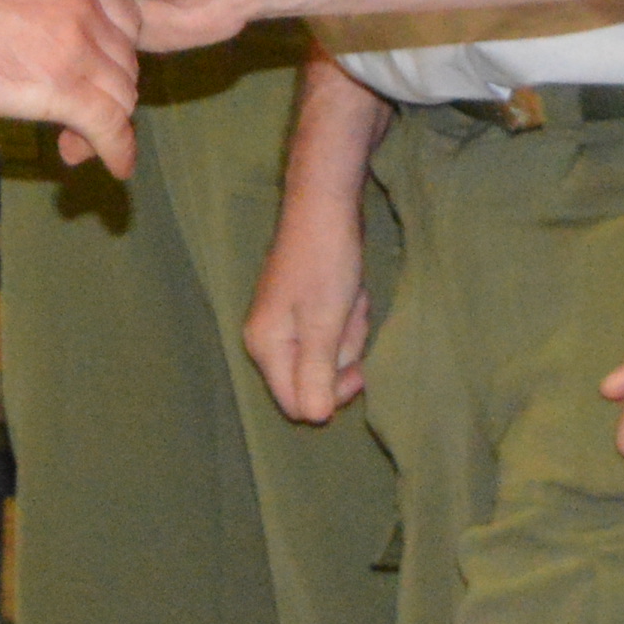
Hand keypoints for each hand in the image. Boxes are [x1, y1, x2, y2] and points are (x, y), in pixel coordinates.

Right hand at [245, 178, 374, 424]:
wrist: (325, 204)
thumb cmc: (324, 262)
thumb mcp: (324, 322)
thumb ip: (316, 373)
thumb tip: (314, 418)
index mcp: (266, 346)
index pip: (297, 403)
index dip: (331, 393)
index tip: (358, 368)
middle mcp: (269, 339)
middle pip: (315, 379)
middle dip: (343, 352)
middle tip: (349, 315)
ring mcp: (285, 322)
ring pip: (329, 355)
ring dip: (349, 330)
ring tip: (349, 296)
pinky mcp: (303, 307)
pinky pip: (331, 332)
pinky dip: (347, 316)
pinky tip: (349, 290)